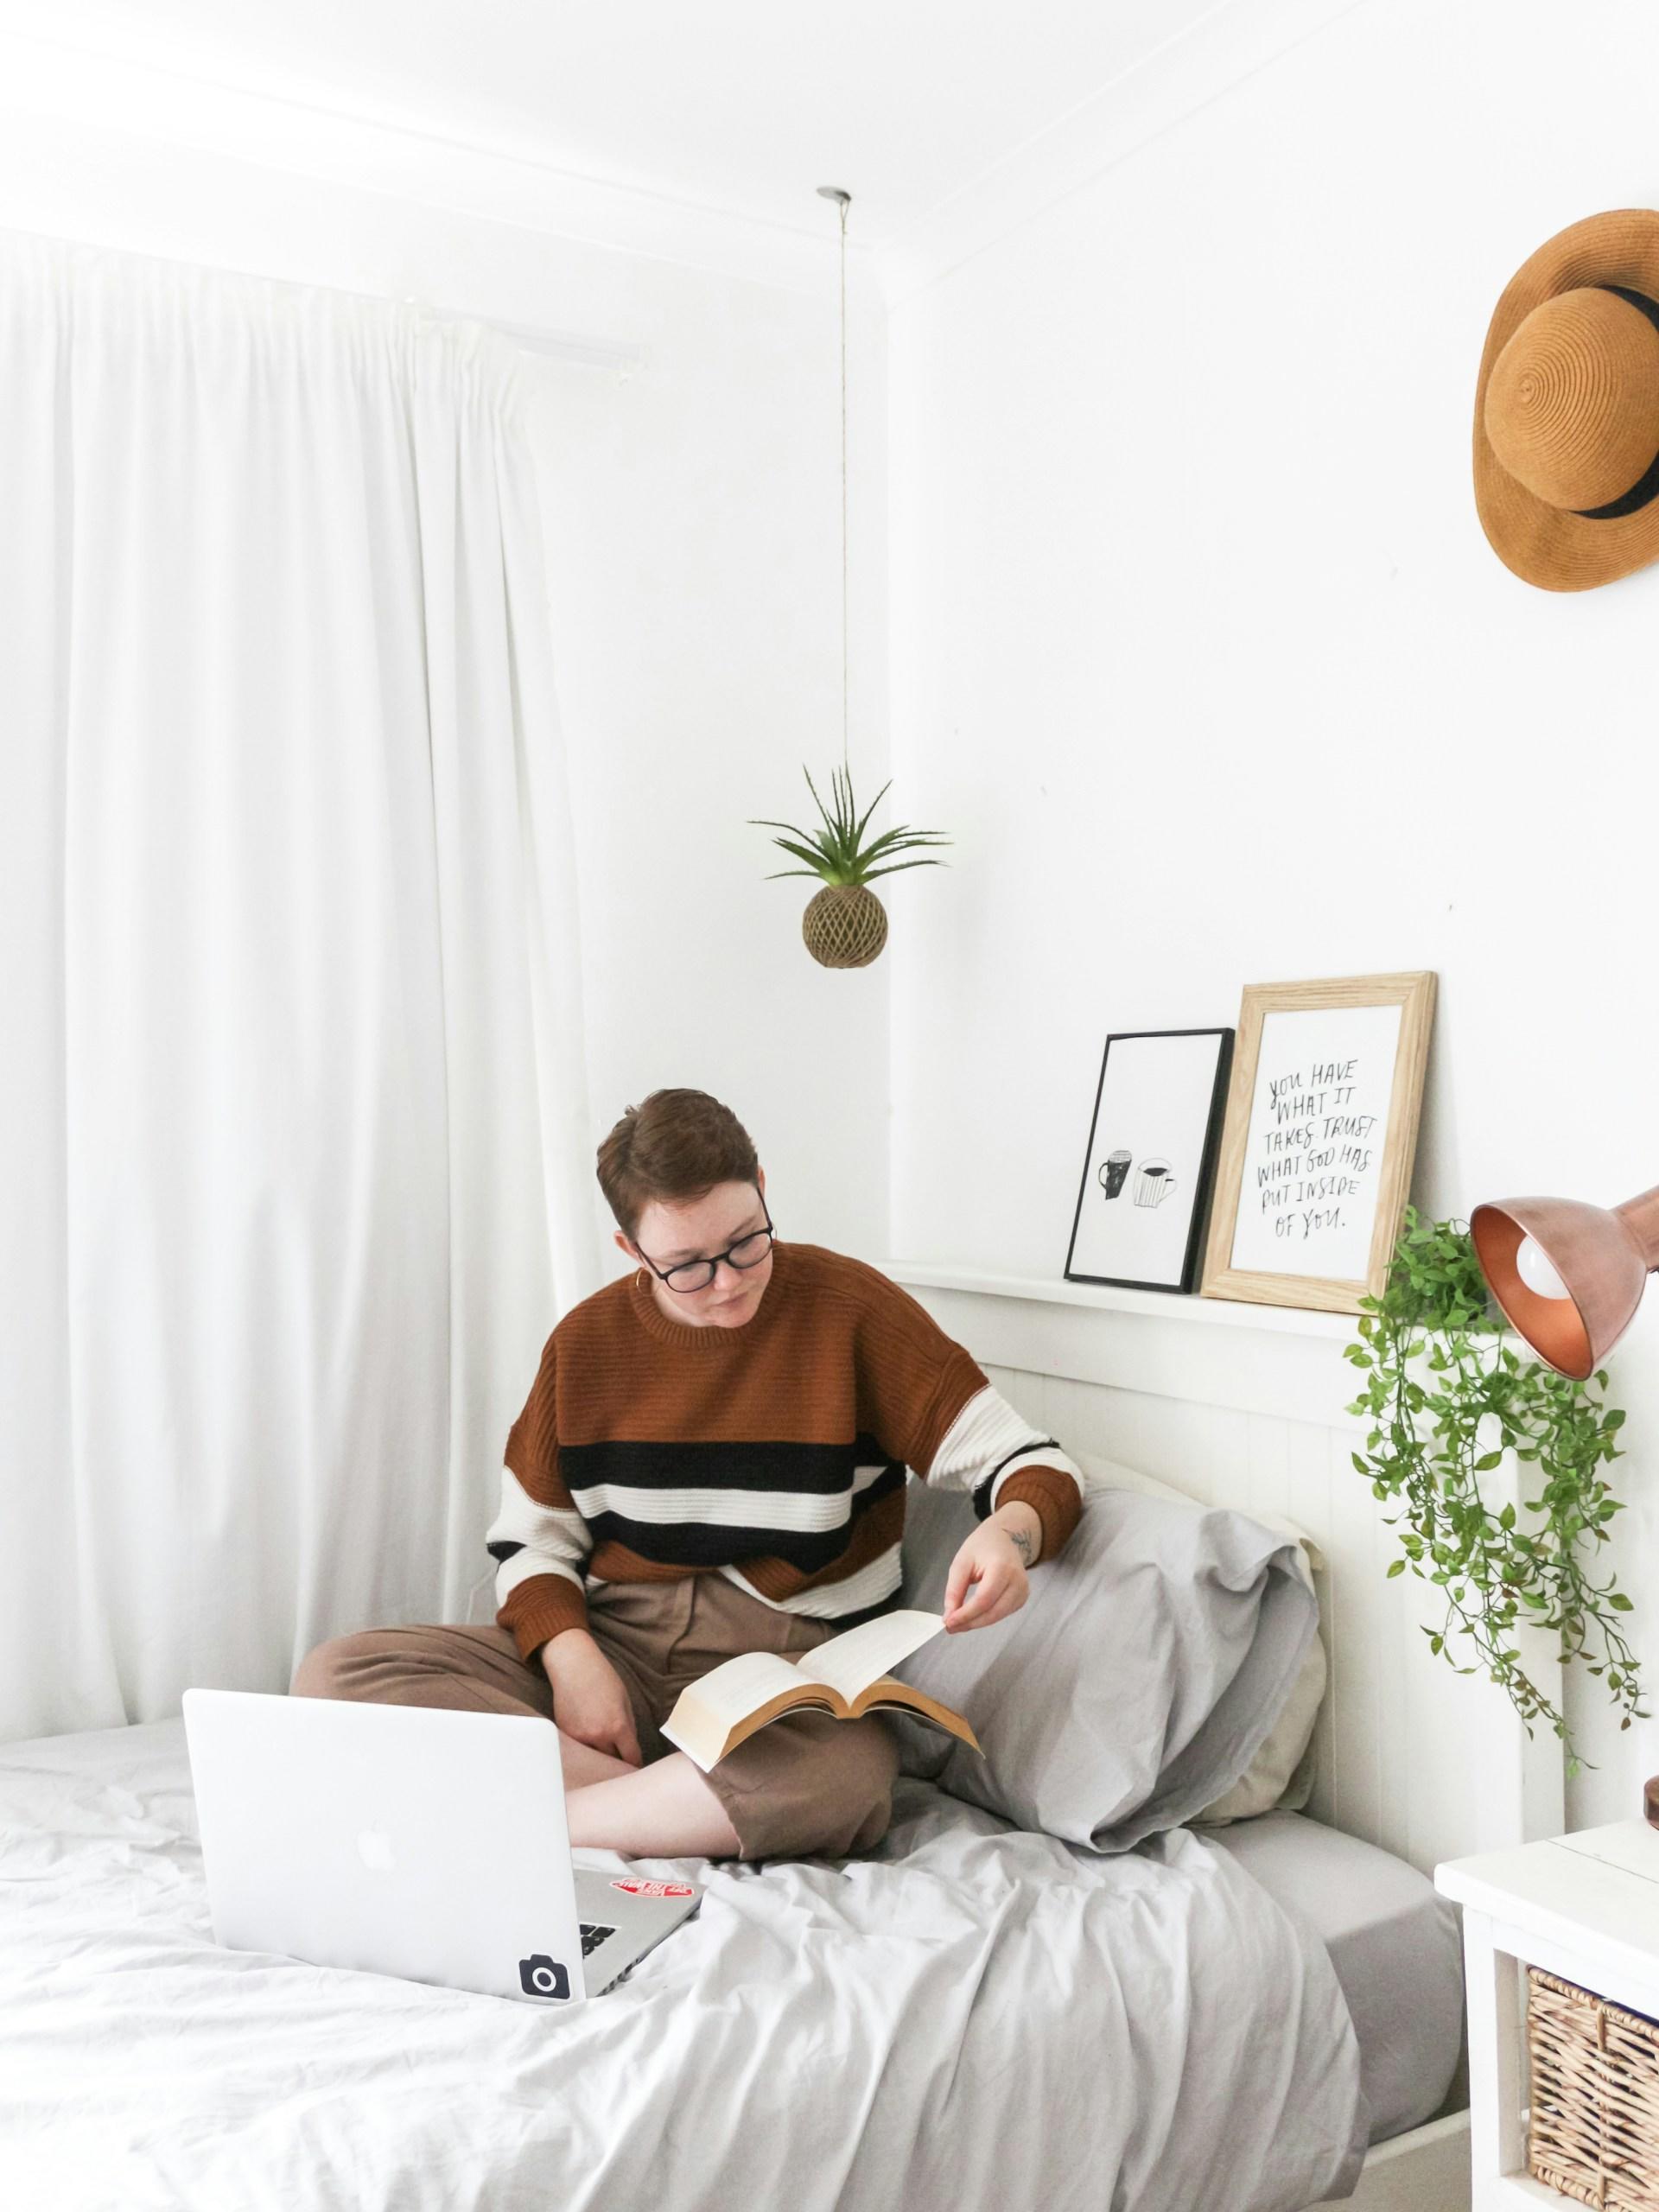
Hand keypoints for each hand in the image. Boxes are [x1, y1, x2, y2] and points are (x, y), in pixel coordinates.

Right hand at [540, 1630, 642, 1764]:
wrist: (573, 1666)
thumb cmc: (602, 1678)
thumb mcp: (624, 1699)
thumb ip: (629, 1725)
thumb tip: (630, 1746)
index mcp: (618, 1727)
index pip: (631, 1757)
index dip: (635, 1765)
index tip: (636, 1769)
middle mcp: (598, 1736)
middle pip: (611, 1762)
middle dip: (617, 1764)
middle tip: (621, 1765)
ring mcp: (580, 1737)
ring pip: (593, 1758)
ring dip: (599, 1758)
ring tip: (603, 1755)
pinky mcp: (566, 1735)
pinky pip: (579, 1749)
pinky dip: (584, 1748)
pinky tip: (587, 1739)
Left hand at [942, 1518, 1032, 1633]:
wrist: (1003, 1539)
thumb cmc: (981, 1547)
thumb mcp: (961, 1563)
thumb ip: (954, 1590)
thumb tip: (949, 1616)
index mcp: (1002, 1566)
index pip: (984, 1599)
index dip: (966, 1614)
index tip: (948, 1622)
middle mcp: (1017, 1580)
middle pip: (993, 1612)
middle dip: (970, 1622)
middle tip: (950, 1627)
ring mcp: (1023, 1590)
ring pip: (998, 1616)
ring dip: (977, 1623)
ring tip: (958, 1623)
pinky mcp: (1022, 1598)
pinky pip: (1002, 1614)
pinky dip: (986, 1618)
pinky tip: (973, 1616)